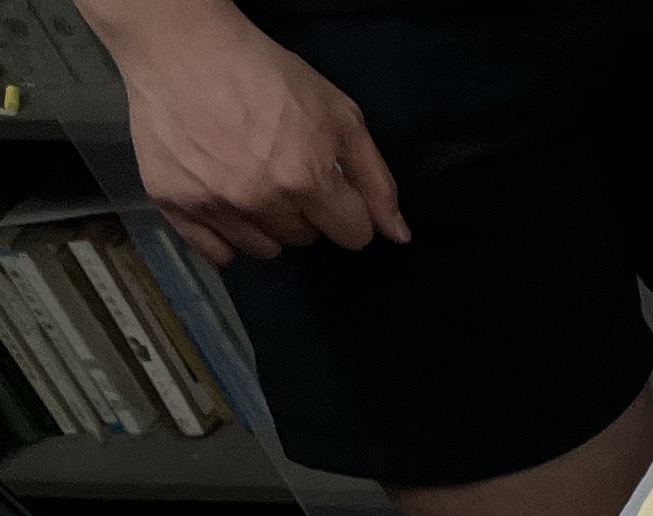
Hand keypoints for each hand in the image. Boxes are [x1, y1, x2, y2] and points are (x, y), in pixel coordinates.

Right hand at [84, 0, 406, 263]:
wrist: (180, 45)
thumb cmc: (266, 73)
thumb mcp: (340, 114)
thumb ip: (375, 180)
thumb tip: (398, 235)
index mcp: (306, 180)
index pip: (353, 234)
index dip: (348, 212)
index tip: (331, 189)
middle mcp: (260, 201)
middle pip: (306, 239)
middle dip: (305, 212)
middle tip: (283, 170)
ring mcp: (213, 204)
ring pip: (264, 248)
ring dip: (267, 225)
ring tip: (252, 182)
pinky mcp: (172, 203)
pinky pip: (216, 252)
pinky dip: (225, 236)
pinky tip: (225, 202)